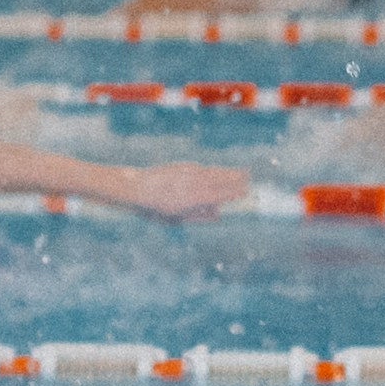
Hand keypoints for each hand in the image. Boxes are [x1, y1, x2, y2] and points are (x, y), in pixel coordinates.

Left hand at [126, 162, 250, 219]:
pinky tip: (215, 171)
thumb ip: (199, 216)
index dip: (234, 192)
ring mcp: (189, 172)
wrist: (135, 188)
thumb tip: (218, 214)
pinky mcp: (182, 166)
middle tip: (249, 177)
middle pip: (220, 179)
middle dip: (235, 178)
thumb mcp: (177, 219)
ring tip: (239, 171)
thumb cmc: (155, 209)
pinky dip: (212, 169)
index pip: (221, 194)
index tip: (246, 190)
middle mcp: (195, 183)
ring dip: (226, 171)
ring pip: (212, 171)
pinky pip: (202, 167)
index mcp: (196, 198)